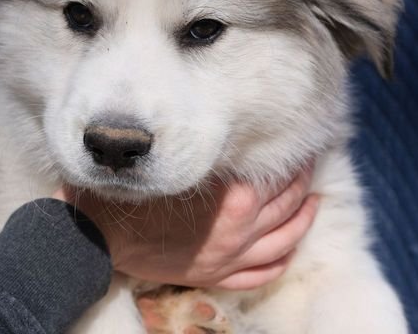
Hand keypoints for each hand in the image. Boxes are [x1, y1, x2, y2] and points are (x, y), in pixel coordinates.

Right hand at [53, 162, 317, 289]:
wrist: (103, 242)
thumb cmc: (134, 201)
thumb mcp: (170, 171)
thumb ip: (202, 160)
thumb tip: (227, 142)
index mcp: (227, 204)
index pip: (273, 180)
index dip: (292, 163)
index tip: (301, 148)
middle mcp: (236, 234)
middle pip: (284, 207)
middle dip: (302, 185)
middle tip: (311, 167)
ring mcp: (229, 259)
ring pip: (282, 242)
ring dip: (302, 221)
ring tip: (313, 203)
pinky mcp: (216, 276)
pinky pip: (261, 274)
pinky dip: (281, 260)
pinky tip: (289, 248)